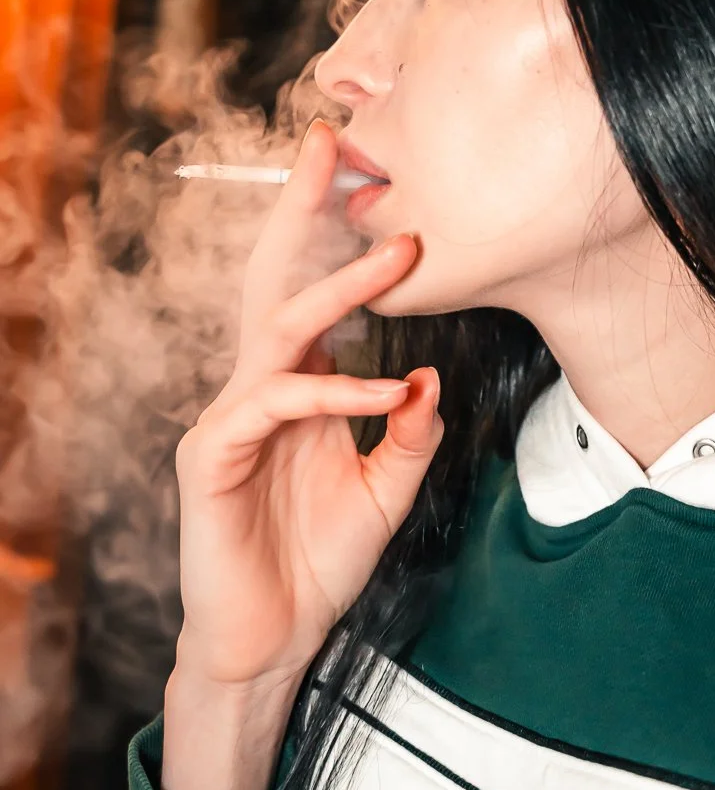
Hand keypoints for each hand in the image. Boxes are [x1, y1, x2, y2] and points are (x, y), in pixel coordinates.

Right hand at [170, 118, 442, 693]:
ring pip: (282, 329)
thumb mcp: (388, 492)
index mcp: (299, 391)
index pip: (312, 295)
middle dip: (305, 211)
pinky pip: (278, 403)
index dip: (333, 237)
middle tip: (336, 145)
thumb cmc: (318, 564)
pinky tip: (387, 393)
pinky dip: (337, 392)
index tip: (367, 178)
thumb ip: (409, 434)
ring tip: (401, 253)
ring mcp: (232, 418)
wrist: (271, 643)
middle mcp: (262, 389)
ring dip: (343, 287)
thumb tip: (427, 375)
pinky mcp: (212, 455)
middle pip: (278, 280)